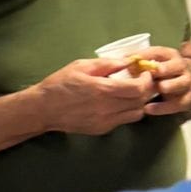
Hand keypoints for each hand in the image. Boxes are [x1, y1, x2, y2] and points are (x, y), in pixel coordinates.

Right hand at [34, 57, 155, 135]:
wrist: (43, 109)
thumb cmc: (60, 84)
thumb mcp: (81, 66)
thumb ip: (107, 64)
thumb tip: (128, 62)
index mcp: (102, 90)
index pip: (138, 89)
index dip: (147, 80)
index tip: (144, 73)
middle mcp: (107, 109)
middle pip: (141, 102)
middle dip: (146, 90)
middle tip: (141, 81)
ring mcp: (105, 121)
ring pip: (136, 114)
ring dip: (139, 102)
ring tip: (131, 93)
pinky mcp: (102, 129)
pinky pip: (124, 120)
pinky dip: (127, 111)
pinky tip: (118, 102)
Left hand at [140, 47, 190, 117]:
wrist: (186, 88)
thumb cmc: (162, 75)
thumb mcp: (152, 66)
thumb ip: (139, 64)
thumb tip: (123, 61)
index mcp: (169, 56)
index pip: (159, 52)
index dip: (146, 55)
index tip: (133, 60)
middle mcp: (180, 67)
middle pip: (177, 65)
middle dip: (166, 68)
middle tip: (156, 71)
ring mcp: (186, 83)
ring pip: (181, 83)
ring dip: (170, 85)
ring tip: (159, 88)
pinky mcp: (188, 99)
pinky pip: (178, 103)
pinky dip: (163, 107)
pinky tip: (149, 108)